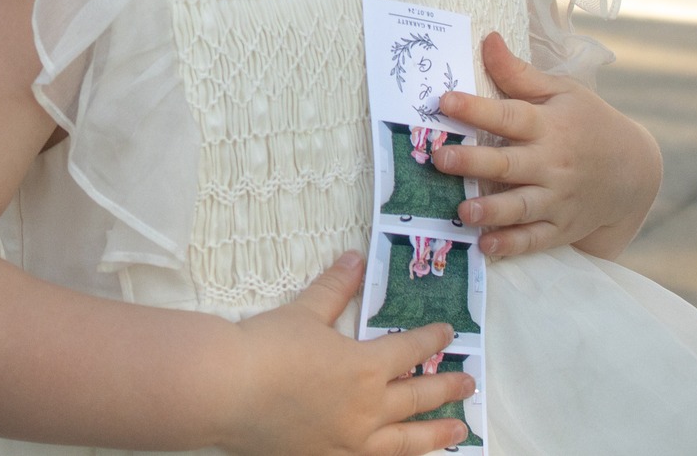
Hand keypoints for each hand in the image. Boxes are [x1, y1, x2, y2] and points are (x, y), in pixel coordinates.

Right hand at [219, 253, 470, 455]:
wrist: (227, 390)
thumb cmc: (266, 348)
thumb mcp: (305, 311)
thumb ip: (336, 287)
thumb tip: (354, 259)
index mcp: (366, 368)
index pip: (411, 351)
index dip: (433, 340)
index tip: (448, 334)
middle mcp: (368, 410)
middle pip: (419, 399)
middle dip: (447, 389)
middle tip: (469, 384)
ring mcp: (351, 442)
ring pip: (407, 442)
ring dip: (436, 435)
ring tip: (458, 431)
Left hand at [433, 32, 661, 260]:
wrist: (633, 172)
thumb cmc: (588, 123)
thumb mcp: (562, 92)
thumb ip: (520, 73)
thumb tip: (487, 39)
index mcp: (549, 125)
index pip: (510, 115)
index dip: (476, 108)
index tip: (444, 101)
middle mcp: (552, 164)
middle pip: (508, 163)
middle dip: (473, 161)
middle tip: (440, 158)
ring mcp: (558, 199)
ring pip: (520, 206)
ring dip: (491, 210)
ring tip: (462, 211)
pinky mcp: (561, 227)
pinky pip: (535, 239)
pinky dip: (512, 244)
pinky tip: (487, 246)